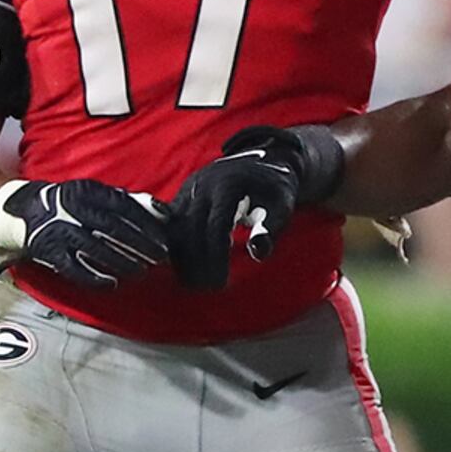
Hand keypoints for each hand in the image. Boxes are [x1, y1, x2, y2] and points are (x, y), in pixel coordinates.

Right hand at [0, 179, 171, 287]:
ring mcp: (59, 231)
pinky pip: (74, 268)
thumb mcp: (94, 194)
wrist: (24, 210)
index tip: (163, 239)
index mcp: (87, 191)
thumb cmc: (70, 202)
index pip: (123, 207)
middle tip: (159, 258)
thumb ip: (126, 201)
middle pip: (113, 229)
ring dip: (122, 262)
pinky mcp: (49, 251)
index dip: (146, 224)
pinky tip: (112, 283)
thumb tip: (161, 212)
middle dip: (140, 246)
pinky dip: (94, 277)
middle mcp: (73, 209)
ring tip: (141, 271)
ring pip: (96, 249)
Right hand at [164, 124, 345, 290]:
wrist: (262, 162)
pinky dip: (172, 247)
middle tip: (205, 289)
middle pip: (189, 230)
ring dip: (180, 258)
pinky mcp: (180, 197)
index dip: (215, 258)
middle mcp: (202, 185)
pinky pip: (169, 225)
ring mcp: (187, 190)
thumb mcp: (281, 206)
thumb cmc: (275, 189)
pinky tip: (182, 268)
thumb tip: (258, 253)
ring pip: (173, 228)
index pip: (215, 227)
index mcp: (228, 186)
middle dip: (195, 263)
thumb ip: (270, 227)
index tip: (220, 283)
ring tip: (194, 283)